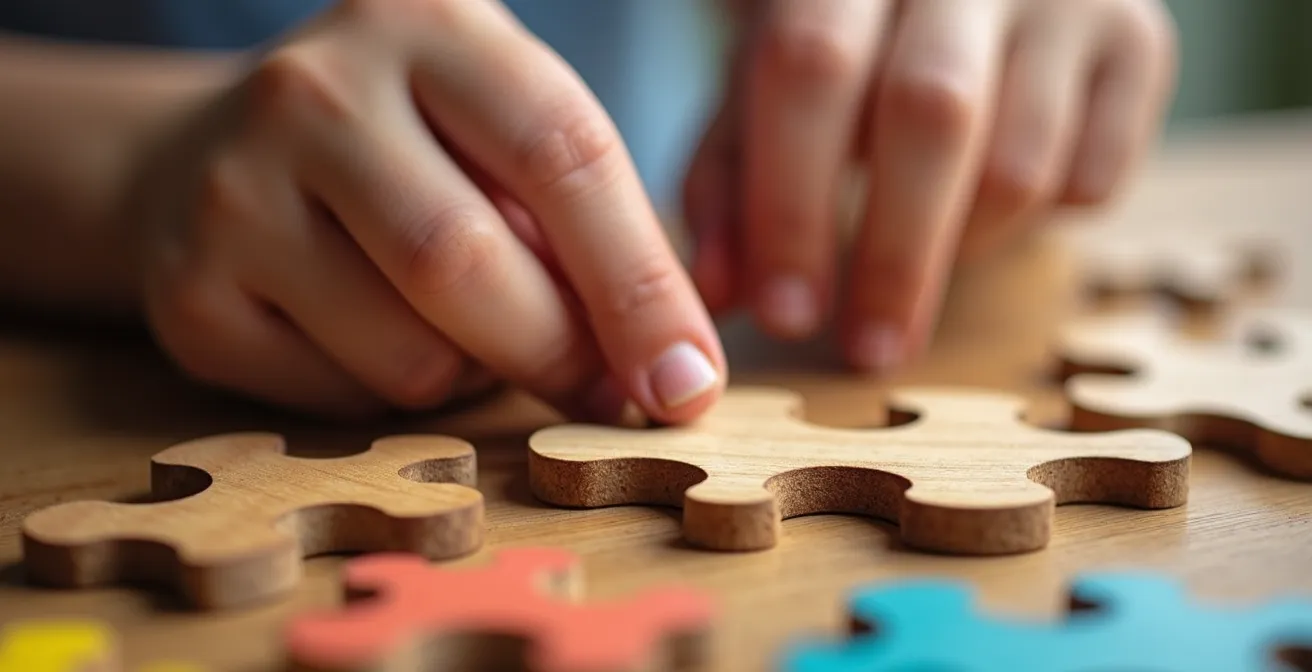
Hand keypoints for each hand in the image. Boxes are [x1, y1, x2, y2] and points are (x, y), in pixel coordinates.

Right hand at [132, 0, 724, 421]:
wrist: (213, 160)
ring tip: (470, 336)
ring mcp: (232, 188)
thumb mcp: (502, 140)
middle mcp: (315, 89)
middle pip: (467, 263)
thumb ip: (587, 224)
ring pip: (409, 353)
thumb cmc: (411, 156)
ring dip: (475, 378)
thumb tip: (669, 367)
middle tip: (607, 394)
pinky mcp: (187, 292)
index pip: (561, 153)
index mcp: (426, 24)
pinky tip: (383, 343)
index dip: (640, 284)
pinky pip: (341, 399)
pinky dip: (396, 400)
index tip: (690, 378)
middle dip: (561, 353)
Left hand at [684, 0, 1176, 369]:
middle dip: (894, 255)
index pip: (810, 68)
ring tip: (922, 246)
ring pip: (1021, 163)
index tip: (787, 315)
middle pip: (933, 113)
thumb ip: (729, 177)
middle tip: (870, 351)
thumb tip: (716, 294)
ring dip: (963, 242)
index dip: (793, 203)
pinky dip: (1038, 222)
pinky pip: (1094, 179)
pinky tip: (990, 199)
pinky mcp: (1141, 40)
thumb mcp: (762, 85)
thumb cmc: (840, 43)